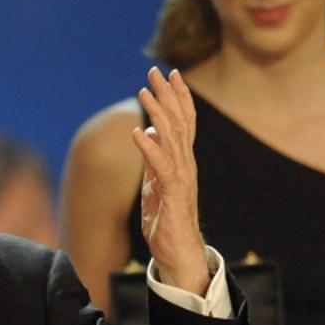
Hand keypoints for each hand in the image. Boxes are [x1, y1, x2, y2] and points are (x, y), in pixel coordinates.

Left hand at [132, 68, 207, 295]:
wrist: (178, 253)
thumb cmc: (167, 221)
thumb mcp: (156, 184)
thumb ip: (155, 159)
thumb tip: (150, 133)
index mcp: (183, 161)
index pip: (184, 122)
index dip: (179, 96)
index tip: (171, 73)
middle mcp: (186, 165)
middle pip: (179, 123)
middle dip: (168, 95)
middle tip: (156, 71)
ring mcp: (181, 179)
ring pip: (172, 139)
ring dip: (158, 114)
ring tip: (144, 93)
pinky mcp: (173, 195)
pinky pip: (162, 168)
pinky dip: (150, 149)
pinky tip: (139, 133)